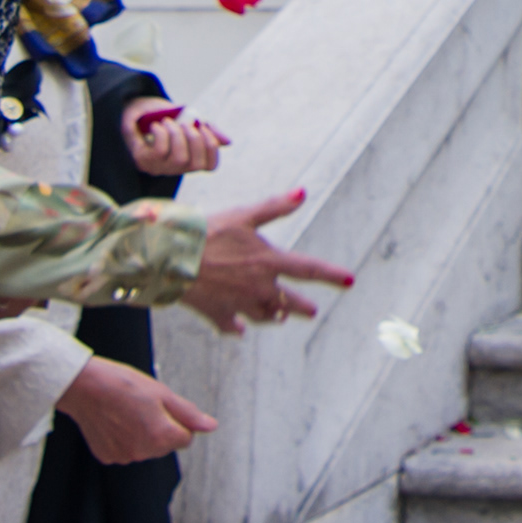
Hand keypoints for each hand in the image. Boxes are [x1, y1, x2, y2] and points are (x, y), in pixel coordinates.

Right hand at [54, 356, 216, 464]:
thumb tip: (211, 426)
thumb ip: (188, 414)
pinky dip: (123, 438)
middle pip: (165, 445)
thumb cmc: (123, 385)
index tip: (162, 406)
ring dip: (142, 433)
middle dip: (161, 428)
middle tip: (143, 405)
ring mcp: (124, 457)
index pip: (186, 438)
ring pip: (146, 448)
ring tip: (126, 411)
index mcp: (161, 436)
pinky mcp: (108, 457)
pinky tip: (114, 421)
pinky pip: (126, 450)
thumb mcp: (162, 393)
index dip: (178, 421)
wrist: (84, 387)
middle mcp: (144, 453)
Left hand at [124, 100, 224, 177]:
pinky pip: (160, 152)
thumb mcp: (188, 119)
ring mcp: (159, 167)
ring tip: (169, 122)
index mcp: (190, 158)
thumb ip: (207, 130)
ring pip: (179, 158)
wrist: (136, 110)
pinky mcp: (143, 161)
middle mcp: (176, 168)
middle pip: (195, 164)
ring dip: (176, 135)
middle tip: (186, 122)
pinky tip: (157, 126)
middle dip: (194, 139)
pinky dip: (161, 135)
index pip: (210, 166)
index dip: (212, 148)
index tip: (204, 127)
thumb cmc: (164, 117)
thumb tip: (228, 142)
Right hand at [180, 187, 355, 334]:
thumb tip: (303, 193)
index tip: (350, 281)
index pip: (309, 270)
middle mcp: (258, 287)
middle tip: (312, 312)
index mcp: (269, 262)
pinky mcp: (217, 314)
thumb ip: (274, 207)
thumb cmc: (208, 232)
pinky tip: (240, 330)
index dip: (332, 275)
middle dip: (302, 307)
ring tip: (280, 318)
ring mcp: (238, 304)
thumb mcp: (244, 215)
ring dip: (273, 316)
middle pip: (288, 302)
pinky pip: (232, 326)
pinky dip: (237, 328)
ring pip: (263, 316)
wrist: (171, 259)